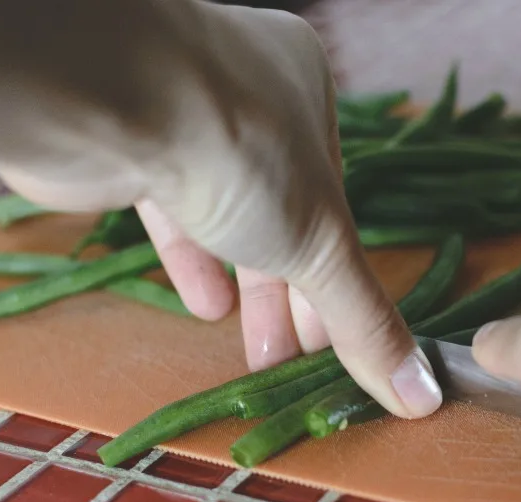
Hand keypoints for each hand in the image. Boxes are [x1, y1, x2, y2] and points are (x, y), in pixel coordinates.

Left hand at [0, 0, 441, 418]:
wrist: (100, 103)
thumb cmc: (236, 150)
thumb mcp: (321, 245)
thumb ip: (366, 320)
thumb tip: (421, 393)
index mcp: (306, 90)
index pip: (334, 203)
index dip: (337, 280)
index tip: (335, 344)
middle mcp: (248, 95)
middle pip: (283, 214)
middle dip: (291, 297)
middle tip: (294, 362)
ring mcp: (182, 116)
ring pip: (229, 216)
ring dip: (248, 289)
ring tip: (259, 354)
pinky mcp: (127, 145)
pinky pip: (171, 209)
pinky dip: (193, 260)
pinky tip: (207, 308)